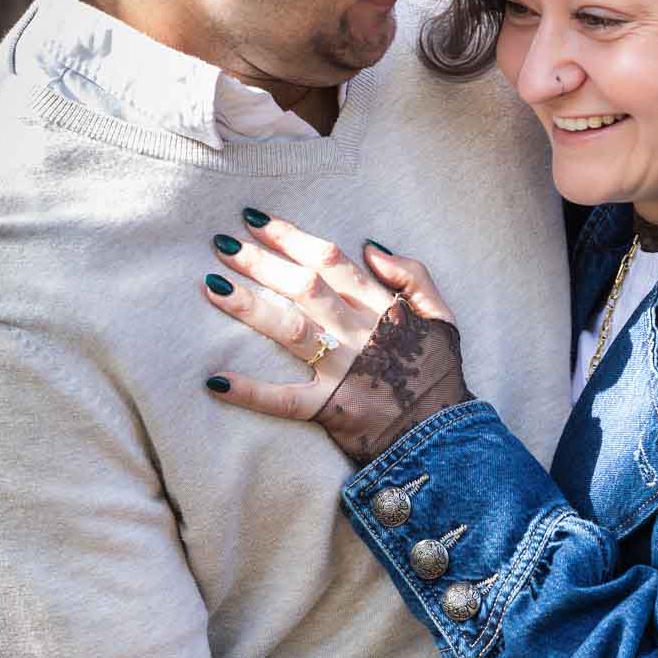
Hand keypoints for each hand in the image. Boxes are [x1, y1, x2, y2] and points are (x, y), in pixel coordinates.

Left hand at [202, 214, 467, 461]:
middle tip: (222, 243)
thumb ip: (413, 277)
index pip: (331, 261)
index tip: (255, 221)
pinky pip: (285, 401)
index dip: (291, 238)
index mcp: (382, 308)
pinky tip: (215, 380)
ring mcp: (343, 372)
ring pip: (291, 330)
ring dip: (250, 307)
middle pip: (304, 288)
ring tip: (213, 286)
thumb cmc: (439, 374)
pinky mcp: (330, 410)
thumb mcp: (442, 316)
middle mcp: (358, 334)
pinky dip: (251, 393)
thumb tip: (371, 247)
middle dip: (262, 263)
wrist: (444, 436)